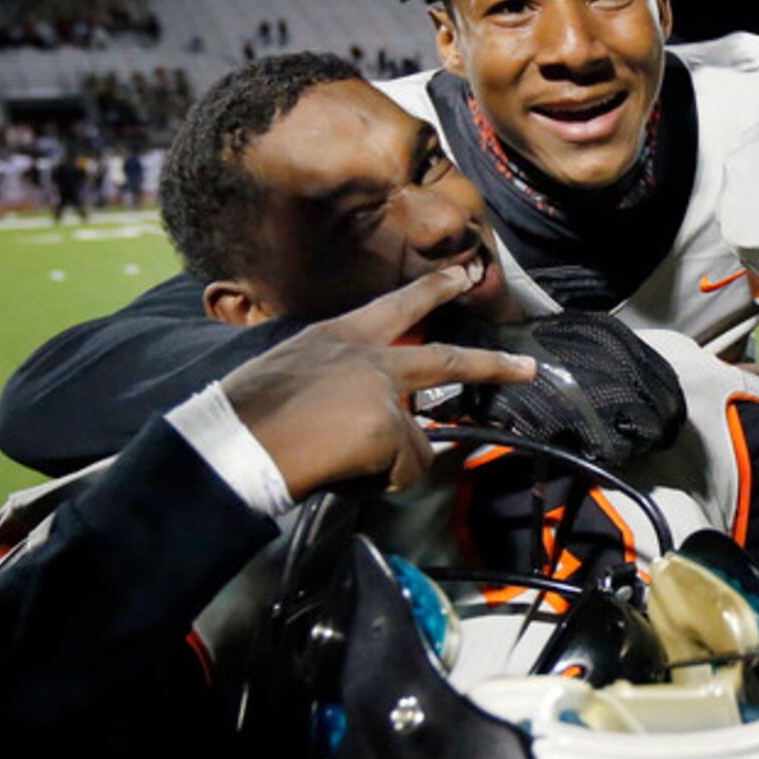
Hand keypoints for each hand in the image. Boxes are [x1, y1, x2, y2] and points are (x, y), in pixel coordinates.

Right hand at [221, 267, 535, 495]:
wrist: (231, 441)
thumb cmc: (244, 417)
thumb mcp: (289, 378)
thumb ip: (335, 387)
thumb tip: (361, 422)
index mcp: (335, 337)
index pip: (392, 308)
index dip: (432, 293)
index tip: (462, 276)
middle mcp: (367, 356)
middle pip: (445, 361)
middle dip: (491, 366)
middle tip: (527, 367)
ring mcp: (383, 389)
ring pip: (414, 441)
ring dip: (383, 464)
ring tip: (334, 464)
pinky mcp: (389, 425)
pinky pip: (403, 470)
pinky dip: (378, 482)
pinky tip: (342, 474)